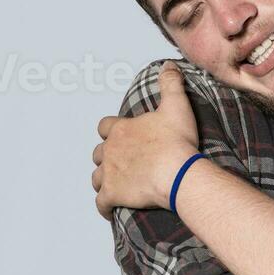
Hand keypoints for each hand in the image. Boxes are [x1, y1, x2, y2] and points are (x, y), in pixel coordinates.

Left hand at [92, 62, 200, 220]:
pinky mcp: (112, 195)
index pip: (105, 126)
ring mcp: (109, 174)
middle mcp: (110, 150)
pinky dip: (104, 206)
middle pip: (98, 153)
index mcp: (121, 130)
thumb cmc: (177, 141)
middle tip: (122, 161)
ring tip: (115, 184)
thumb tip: (169, 65)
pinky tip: (109, 209)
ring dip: (103, 180)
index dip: (111, 130)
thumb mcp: (176, 106)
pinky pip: (101, 203)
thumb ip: (171, 83)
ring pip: (96, 177)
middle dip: (107, 156)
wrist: (177, 173)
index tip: (120, 135)